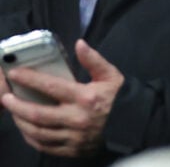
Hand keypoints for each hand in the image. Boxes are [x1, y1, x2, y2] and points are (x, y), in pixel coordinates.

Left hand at [0, 40, 123, 156]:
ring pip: (38, 132)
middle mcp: (76, 118)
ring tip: (13, 112)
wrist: (132, 124)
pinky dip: (31, 138)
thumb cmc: (119, 97)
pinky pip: (45, 146)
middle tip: (6, 98)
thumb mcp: (110, 75)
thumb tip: (79, 43)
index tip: (15, 74)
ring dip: (21, 122)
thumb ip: (93, 60)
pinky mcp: (72, 150)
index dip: (30, 79)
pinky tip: (26, 129)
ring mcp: (73, 137)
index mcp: (85, 97)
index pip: (51, 87)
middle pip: (37, 114)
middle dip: (17, 105)